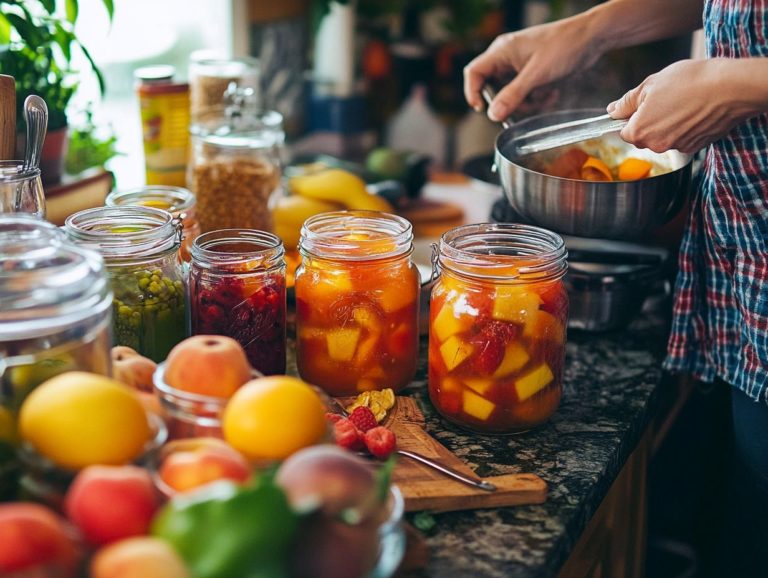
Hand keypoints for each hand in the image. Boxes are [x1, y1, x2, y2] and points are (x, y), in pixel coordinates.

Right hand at [463, 14, 601, 121]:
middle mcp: (506, 58)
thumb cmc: (564, 45)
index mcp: (501, 51)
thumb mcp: (537, 74)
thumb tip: (492, 115)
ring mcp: (519, 67)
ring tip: (544, 95)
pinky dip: (537, 98)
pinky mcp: (531, 74)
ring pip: (510, 95)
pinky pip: (525, 94)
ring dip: (527, 102)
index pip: (474, 73)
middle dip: (510, 102)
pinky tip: (551, 92)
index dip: (473, 93)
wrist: (591, 38)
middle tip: (526, 104)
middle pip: (492, 89)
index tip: (482, 110)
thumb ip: (513, 96)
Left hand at [608, 59, 761, 153]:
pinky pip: (682, 139)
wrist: (731, 88)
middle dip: (649, 121)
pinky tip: (695, 111)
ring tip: (683, 102)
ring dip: (668, 124)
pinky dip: (685, 128)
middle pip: (644, 137)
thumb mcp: (651, 84)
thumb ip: (627, 101)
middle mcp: (656, 145)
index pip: (624, 132)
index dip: (631, 117)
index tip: (642, 105)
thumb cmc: (690, 81)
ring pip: (664, 138)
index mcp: (640, 131)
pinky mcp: (696, 147)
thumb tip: (612, 110)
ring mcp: (677, 148)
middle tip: (666, 99)